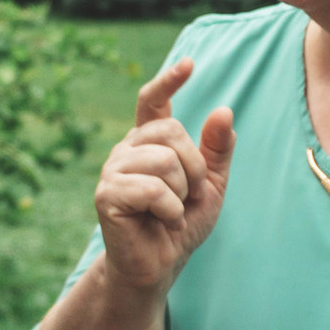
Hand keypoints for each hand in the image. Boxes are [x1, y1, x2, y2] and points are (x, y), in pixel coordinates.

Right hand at [94, 58, 235, 293]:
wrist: (160, 266)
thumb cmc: (182, 224)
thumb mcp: (211, 184)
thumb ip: (217, 150)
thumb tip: (224, 111)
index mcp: (149, 143)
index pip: (153, 101)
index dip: (169, 80)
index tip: (190, 63)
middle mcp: (127, 149)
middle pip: (171, 132)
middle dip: (194, 167)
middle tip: (189, 196)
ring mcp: (113, 170)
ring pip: (164, 161)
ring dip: (182, 192)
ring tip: (172, 212)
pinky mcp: (106, 194)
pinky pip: (152, 188)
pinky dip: (170, 210)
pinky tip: (163, 222)